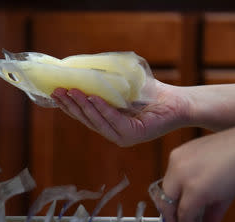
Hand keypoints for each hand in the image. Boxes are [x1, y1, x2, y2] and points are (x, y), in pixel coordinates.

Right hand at [50, 80, 191, 146]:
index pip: (85, 117)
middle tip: (58, 91)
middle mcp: (114, 134)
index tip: (56, 94)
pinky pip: (114, 119)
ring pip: (97, 121)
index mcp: (110, 125)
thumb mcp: (124, 89)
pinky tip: (92, 97)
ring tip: (71, 91)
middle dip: (71, 105)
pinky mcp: (134, 134)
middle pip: (87, 120)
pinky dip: (102, 109)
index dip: (69, 106)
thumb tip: (84, 71)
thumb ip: (106, 87)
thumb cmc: (152, 95)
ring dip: (82, 106)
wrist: (178, 102)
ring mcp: (123, 137)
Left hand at [155, 120, 234, 221]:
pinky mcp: (195, 190)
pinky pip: (185, 214)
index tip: (174, 219)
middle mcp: (176, 164)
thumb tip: (206, 221)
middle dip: (171, 220)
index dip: (171, 207)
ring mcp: (184, 176)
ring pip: (172, 207)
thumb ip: (210, 201)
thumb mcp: (220, 178)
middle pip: (165, 197)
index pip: (168, 187)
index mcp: (179, 156)